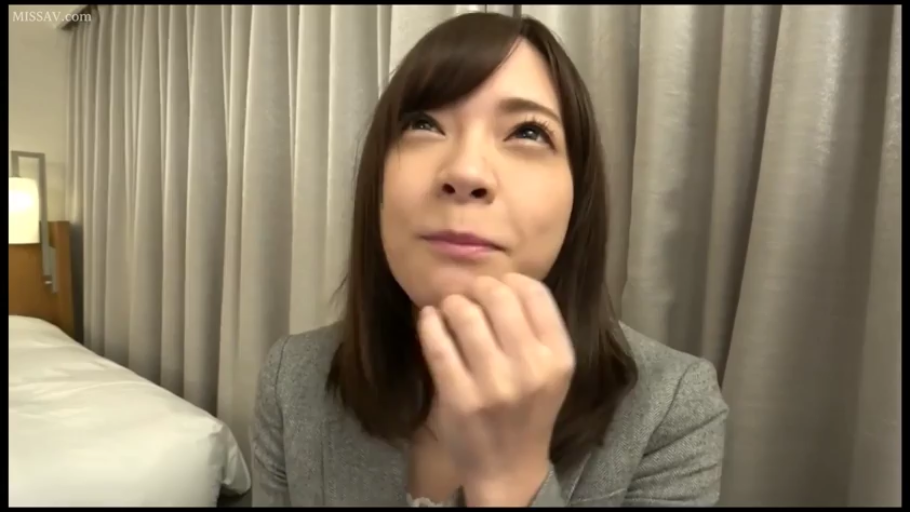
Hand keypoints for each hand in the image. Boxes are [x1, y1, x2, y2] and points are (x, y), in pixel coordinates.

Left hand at [417, 273, 575, 506]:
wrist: (508, 467)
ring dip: (451, 304)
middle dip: (477, 288)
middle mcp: (531, 369)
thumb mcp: (551, 370)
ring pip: (465, 314)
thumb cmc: (528, 409)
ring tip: (449, 309)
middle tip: (468, 296)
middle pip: (498, 296)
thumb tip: (501, 278)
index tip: (495, 287)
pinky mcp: (459, 398)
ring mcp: (494, 385)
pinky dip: (430, 323)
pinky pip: (437, 343)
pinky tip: (431, 320)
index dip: (510, 280)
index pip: (534, 292)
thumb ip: (537, 328)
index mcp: (558, 357)